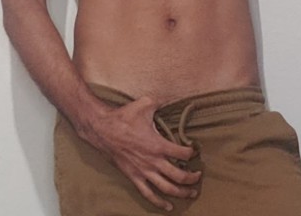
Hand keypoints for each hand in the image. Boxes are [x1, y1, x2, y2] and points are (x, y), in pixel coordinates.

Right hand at [81, 95, 201, 211]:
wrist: (102, 129)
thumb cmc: (124, 117)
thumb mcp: (145, 103)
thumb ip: (162, 101)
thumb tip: (172, 94)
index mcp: (158, 144)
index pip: (183, 153)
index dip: (193, 152)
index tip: (195, 150)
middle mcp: (153, 161)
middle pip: (179, 176)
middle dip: (192, 178)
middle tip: (198, 176)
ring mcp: (143, 171)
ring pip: (167, 188)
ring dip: (182, 193)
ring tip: (191, 193)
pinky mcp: (134, 177)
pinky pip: (148, 194)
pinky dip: (159, 203)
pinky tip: (169, 207)